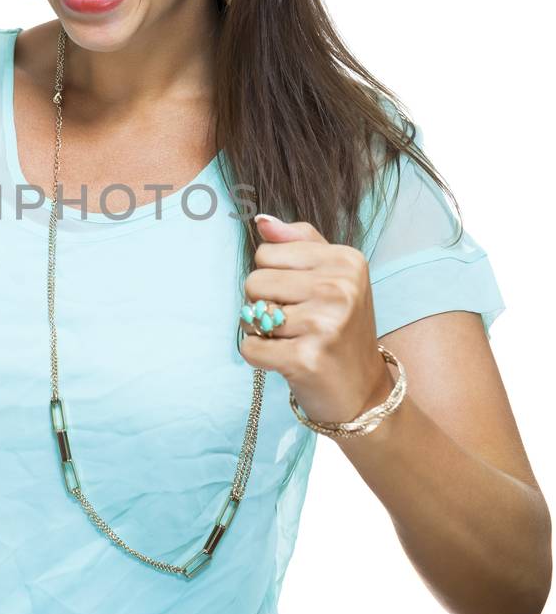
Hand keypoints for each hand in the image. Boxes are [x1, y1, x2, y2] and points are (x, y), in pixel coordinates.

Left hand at [237, 214, 393, 426]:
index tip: (300, 296)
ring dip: (261, 331)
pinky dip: (259, 356)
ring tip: (292, 340)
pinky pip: (250, 347)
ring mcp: (325, 324)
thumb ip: (299, 241)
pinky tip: (286, 360)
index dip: (273, 277)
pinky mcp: (306, 358)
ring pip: (250, 313)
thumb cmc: (341, 328)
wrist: (363, 392)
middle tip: (293, 323)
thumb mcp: (334, 275)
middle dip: (263, 304)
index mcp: (346, 260)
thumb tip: (261, 220)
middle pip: (254, 281)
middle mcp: (339, 288)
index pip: (267, 252)